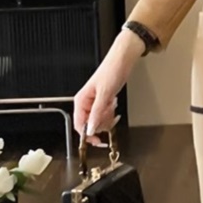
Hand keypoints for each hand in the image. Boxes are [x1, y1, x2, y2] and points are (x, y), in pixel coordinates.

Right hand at [72, 30, 142, 146]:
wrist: (123, 60)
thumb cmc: (111, 70)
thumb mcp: (105, 94)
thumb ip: (97, 113)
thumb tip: (91, 129)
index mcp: (81, 100)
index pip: (79, 125)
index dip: (87, 135)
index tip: (97, 141)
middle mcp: (86, 103)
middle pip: (90, 124)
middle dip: (101, 122)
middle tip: (110, 115)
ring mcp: (95, 102)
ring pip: (99, 121)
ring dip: (107, 117)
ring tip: (112, 106)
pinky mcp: (104, 101)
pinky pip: (105, 114)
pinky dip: (111, 113)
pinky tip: (114, 104)